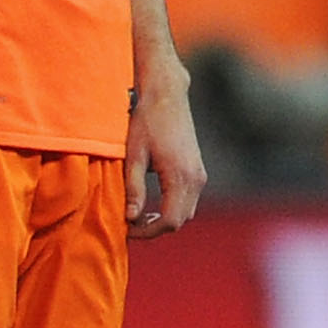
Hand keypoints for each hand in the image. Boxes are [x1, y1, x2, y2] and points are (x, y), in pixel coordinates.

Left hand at [126, 62, 206, 237]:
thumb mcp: (134, 156)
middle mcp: (196, 179)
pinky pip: (189, 199)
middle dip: (155, 228)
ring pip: (186, 212)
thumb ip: (134, 189)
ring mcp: (200, 174)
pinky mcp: (198, 169)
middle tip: (130, 225)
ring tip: (139, 215)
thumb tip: (131, 218)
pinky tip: (153, 202)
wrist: (167, 96)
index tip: (127, 230)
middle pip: (180, 220)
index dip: (147, 232)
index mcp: (180, 176)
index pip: (169, 221)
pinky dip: (172, 207)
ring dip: (165, 219)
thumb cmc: (147, 122)